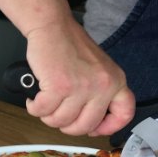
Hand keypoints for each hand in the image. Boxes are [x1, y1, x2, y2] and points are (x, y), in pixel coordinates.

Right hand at [23, 20, 134, 136]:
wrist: (52, 26)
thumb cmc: (70, 44)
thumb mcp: (98, 68)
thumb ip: (100, 91)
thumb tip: (91, 120)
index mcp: (115, 81)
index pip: (124, 114)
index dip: (108, 127)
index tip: (94, 129)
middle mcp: (102, 86)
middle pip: (85, 125)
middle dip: (67, 127)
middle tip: (57, 117)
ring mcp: (81, 87)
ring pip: (61, 121)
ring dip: (47, 117)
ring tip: (43, 105)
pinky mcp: (58, 86)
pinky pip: (43, 111)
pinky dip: (34, 108)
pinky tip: (33, 101)